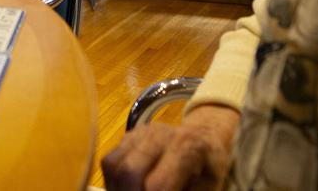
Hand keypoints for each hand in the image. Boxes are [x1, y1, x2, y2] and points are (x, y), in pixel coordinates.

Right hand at [102, 104, 239, 190]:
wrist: (203, 137)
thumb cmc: (207, 168)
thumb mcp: (208, 187)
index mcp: (187, 147)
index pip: (158, 185)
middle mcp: (159, 134)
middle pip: (129, 172)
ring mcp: (140, 132)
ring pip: (113, 165)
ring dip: (117, 190)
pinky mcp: (127, 135)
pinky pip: (109, 160)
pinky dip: (112, 181)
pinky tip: (125, 190)